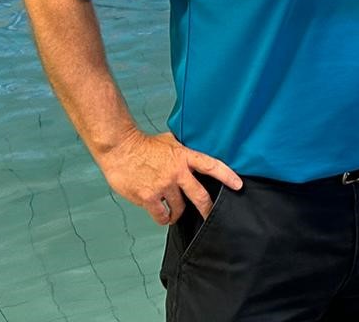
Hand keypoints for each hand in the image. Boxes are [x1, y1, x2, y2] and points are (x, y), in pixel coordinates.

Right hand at [94, 129, 241, 226]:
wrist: (120, 148)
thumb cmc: (143, 145)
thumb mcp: (170, 142)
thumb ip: (183, 152)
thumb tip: (193, 157)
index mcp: (184, 157)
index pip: (211, 166)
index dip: (227, 176)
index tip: (239, 185)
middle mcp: (177, 172)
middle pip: (200, 195)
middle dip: (208, 209)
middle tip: (210, 216)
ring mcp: (163, 185)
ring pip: (179, 208)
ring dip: (177, 214)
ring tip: (174, 214)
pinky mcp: (149, 197)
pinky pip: (161, 215)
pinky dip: (162, 218)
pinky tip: (162, 215)